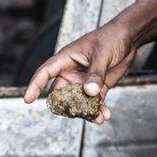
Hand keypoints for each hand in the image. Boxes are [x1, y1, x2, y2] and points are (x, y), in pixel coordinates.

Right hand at [22, 21, 138, 123]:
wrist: (129, 38)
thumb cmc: (111, 38)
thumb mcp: (102, 55)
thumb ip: (95, 74)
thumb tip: (89, 92)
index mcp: (66, 59)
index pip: (45, 72)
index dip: (35, 85)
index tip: (28, 100)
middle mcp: (72, 71)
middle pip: (61, 93)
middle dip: (67, 106)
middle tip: (78, 113)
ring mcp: (84, 81)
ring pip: (77, 102)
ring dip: (85, 112)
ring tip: (98, 118)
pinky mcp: (97, 87)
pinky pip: (93, 103)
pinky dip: (98, 111)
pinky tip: (105, 116)